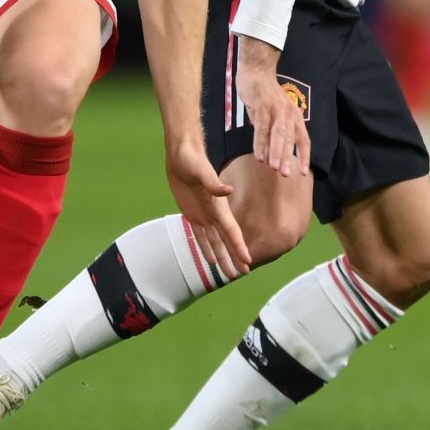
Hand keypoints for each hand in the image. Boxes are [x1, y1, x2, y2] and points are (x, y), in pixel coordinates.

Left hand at [165, 144, 251, 278]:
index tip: (247, 261)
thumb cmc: (192, 159)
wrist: (182, 154)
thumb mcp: (201, 169)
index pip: (231, 231)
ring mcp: (204, 216)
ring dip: (222, 257)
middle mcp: (214, 214)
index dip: (239, 246)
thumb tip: (228, 190)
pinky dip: (206, 249)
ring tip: (229, 274)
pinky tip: (211, 261)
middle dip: (234, 257)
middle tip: (242, 275)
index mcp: (219, 206)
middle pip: (225, 241)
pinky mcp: (192, 215)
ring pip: (214, 243)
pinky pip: (200, 237)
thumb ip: (213, 182)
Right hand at [236, 49, 310, 177]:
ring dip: (276, 151)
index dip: (304, 156)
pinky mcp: (262, 106)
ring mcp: (275, 109)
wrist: (257, 71)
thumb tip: (271, 154)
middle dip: (288, 157)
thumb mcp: (274, 114)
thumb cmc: (265, 96)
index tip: (303, 173)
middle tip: (286, 175)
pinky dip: (260, 142)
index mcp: (294, 116)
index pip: (303, 139)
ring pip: (277, 133)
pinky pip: (261, 127)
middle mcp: (288, 113)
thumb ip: (274, 132)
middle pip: (290, 138)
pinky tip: (258, 155)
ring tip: (274, 168)